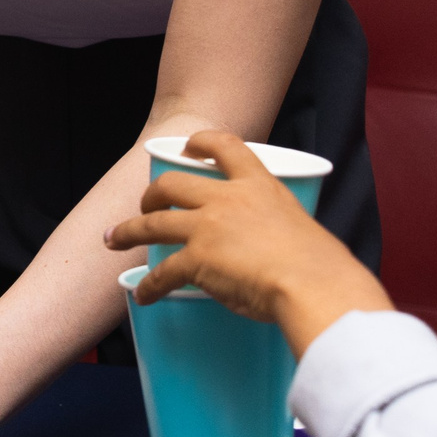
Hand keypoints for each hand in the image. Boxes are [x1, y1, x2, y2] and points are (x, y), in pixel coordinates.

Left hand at [103, 128, 389, 356]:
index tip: (187, 147)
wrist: (314, 286)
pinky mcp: (196, 259)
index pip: (226, 147)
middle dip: (151, 195)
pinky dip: (149, 286)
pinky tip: (143, 295)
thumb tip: (272, 247)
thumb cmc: (321, 266)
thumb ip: (276, 227)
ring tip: (114, 239)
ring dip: (128, 231)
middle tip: (145, 207)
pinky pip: (161, 272)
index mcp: (259, 186)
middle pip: (172, 185)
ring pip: (152, 223)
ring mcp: (207, 227)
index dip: (201, 142)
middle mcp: (227, 200)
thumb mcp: (301, 227)